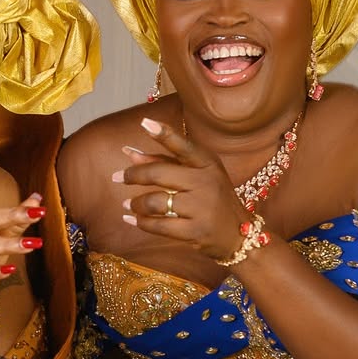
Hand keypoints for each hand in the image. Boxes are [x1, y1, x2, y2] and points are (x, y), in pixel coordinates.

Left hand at [115, 116, 248, 262]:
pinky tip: (132, 219)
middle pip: (159, 174)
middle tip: (117, 177)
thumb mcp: (196, 176)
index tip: (144, 123)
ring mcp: (202, 208)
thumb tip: (129, 152)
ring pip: (155, 202)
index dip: (164, 134)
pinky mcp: (196, 231)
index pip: (183, 146)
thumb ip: (164, 162)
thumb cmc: (212, 199)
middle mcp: (206, 182)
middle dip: (132, 175)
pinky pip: (159, 226)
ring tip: (128, 204)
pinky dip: (141, 223)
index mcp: (207, 164)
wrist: (240, 235)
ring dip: (135, 204)